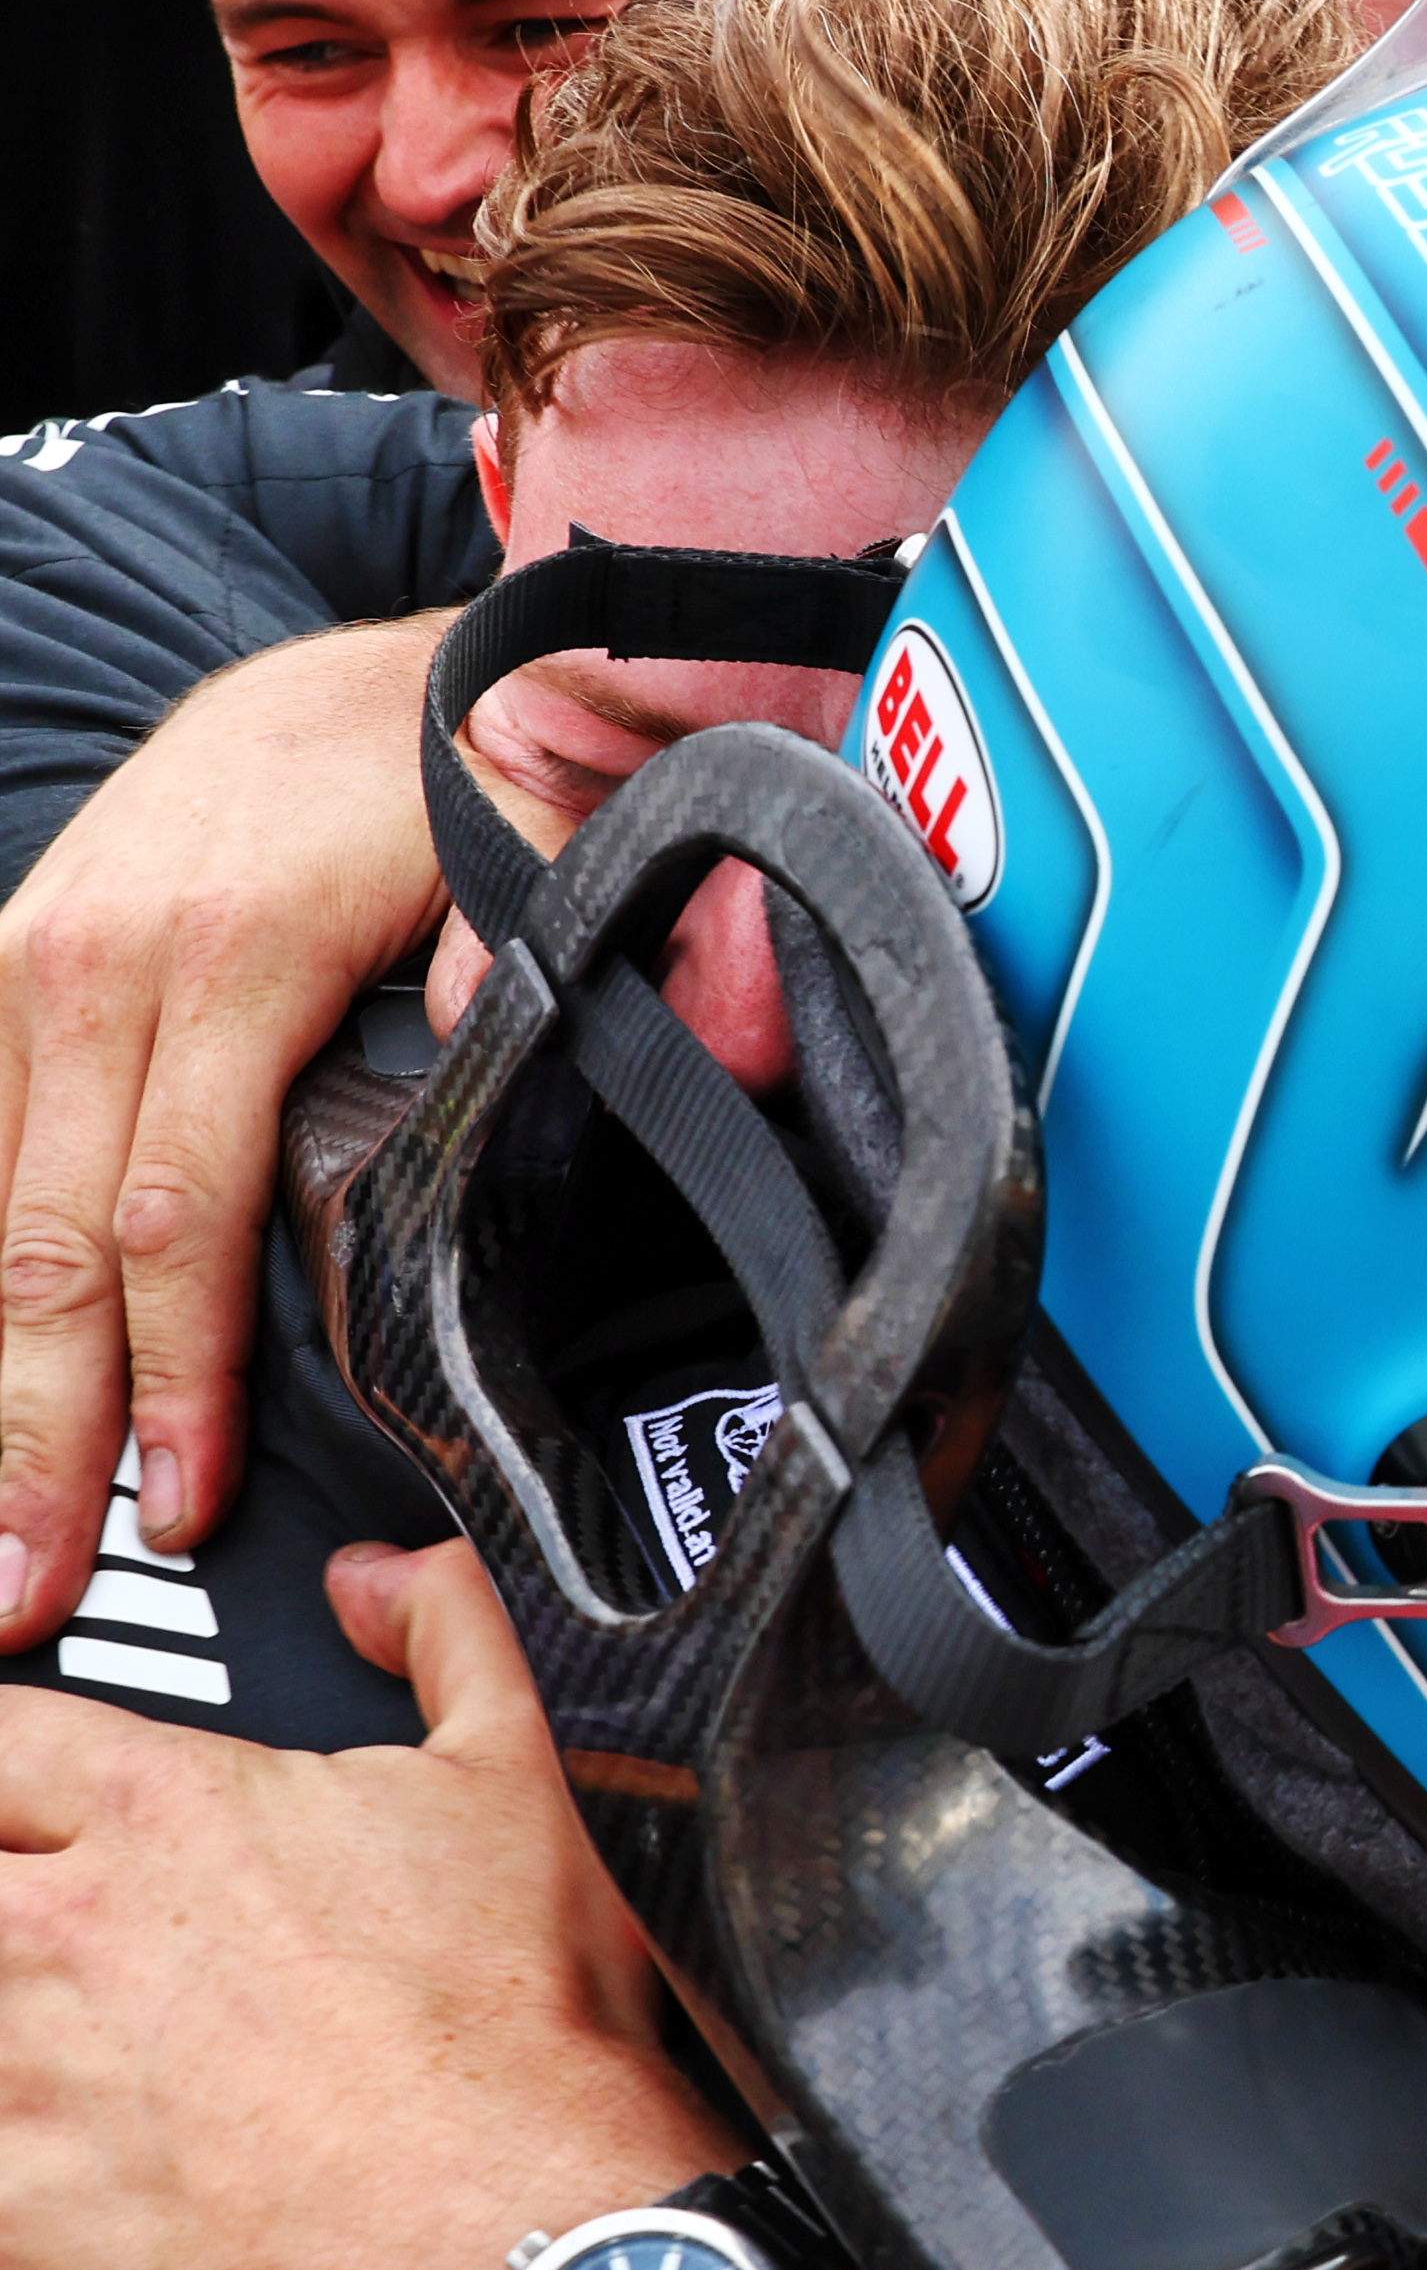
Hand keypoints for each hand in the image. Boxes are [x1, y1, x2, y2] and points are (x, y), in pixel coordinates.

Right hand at [0, 620, 454, 1645]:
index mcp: (219, 962)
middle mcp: (87, 969)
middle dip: (29, 1433)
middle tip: (17, 1589)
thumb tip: (504, 1030)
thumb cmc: (450, 785)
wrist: (354, 680)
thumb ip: (527, 945)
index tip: (180, 1509)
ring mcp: (22, 970)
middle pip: (40, 1245)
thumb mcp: (533, 849)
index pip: (174, 1214)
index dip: (174, 1377)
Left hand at [0, 1541, 710, 2269]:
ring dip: (1, 2034)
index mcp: (163, 1810)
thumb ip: (444, 1640)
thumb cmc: (522, 2043)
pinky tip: (53, 2164)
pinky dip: (6, 2158)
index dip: (8, 1767)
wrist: (525, 2251)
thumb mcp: (517, 1789)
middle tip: (42, 1941)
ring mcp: (17, 2086)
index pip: (1, 1739)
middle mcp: (59, 1936)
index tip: (22, 1803)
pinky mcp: (9, 2227)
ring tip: (48, 2059)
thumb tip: (388, 1578)